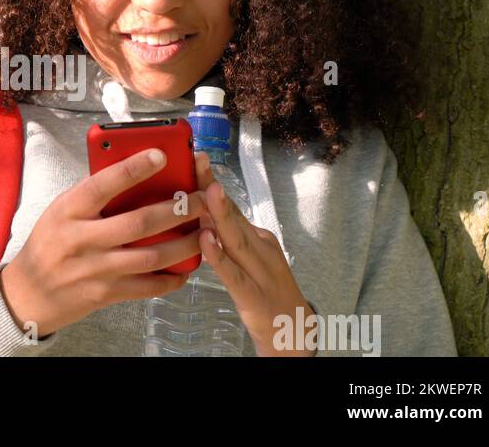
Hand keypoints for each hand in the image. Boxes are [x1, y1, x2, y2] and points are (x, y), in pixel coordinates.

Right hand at [0, 148, 209, 338]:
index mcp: (69, 211)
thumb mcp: (60, 211)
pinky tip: (187, 267)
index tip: (162, 155)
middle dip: (177, 210)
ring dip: (184, 244)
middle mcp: (82, 239)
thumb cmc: (49, 243)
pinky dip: (172, 278)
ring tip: (206, 231)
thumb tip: (133, 172)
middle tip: (202, 198)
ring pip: (151, 257)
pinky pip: (147, 287)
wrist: (28, 293)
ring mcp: (95, 270)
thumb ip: (91, 196)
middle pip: (139, 223)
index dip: (134, 168)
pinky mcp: (105, 294)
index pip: (103, 184)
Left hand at [193, 151, 316, 356]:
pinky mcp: (252, 295)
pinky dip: (219, 257)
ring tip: (206, 190)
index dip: (211, 181)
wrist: (294, 331)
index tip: (195, 157)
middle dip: (212, 187)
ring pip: (236, 239)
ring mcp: (259, 270)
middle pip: (232, 214)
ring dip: (221, 214)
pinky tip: (206, 243)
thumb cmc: (265, 292)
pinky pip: (233, 274)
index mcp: (257, 237)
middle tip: (197, 160)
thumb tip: (198, 213)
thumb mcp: (248, 258)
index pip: (229, 205)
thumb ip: (227, 238)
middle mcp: (260, 247)